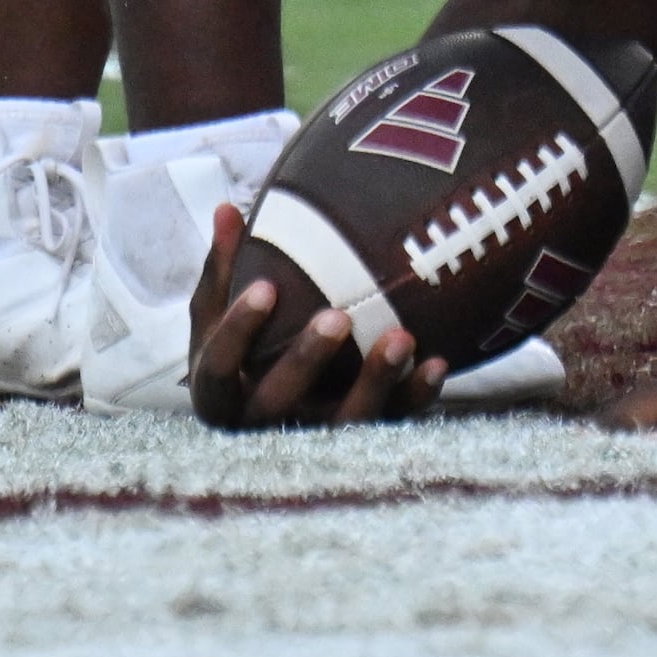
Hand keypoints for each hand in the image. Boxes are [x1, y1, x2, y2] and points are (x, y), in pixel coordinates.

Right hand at [183, 203, 446, 428]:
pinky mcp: (357, 449)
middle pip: (278, 404)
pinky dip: (415, 397)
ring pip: (341, 424)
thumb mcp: (218, 316)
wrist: (270, 418)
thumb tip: (228, 208)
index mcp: (219, 395)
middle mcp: (261, 427)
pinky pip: (389, 426)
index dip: (240, 331)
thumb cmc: (244, 350)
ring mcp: (311, 443)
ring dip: (374, 382)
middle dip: (308, 362)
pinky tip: (437, 363)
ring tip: (402, 337)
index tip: (267, 287)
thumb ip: (224, 268)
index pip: (221, 368)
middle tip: (339, 317)